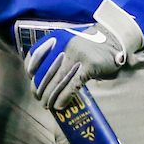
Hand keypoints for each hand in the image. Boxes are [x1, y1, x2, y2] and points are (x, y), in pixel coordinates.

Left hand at [24, 0, 143, 110]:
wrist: (113, 38)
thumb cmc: (88, 43)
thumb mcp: (68, 41)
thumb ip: (55, 52)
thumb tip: (41, 75)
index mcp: (56, 38)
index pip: (35, 54)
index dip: (31, 69)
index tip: (30, 80)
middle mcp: (64, 45)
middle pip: (46, 70)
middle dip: (39, 87)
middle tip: (37, 98)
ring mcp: (77, 55)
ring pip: (58, 80)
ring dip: (50, 95)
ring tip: (46, 105)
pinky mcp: (89, 65)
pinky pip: (73, 85)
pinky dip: (64, 97)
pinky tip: (59, 105)